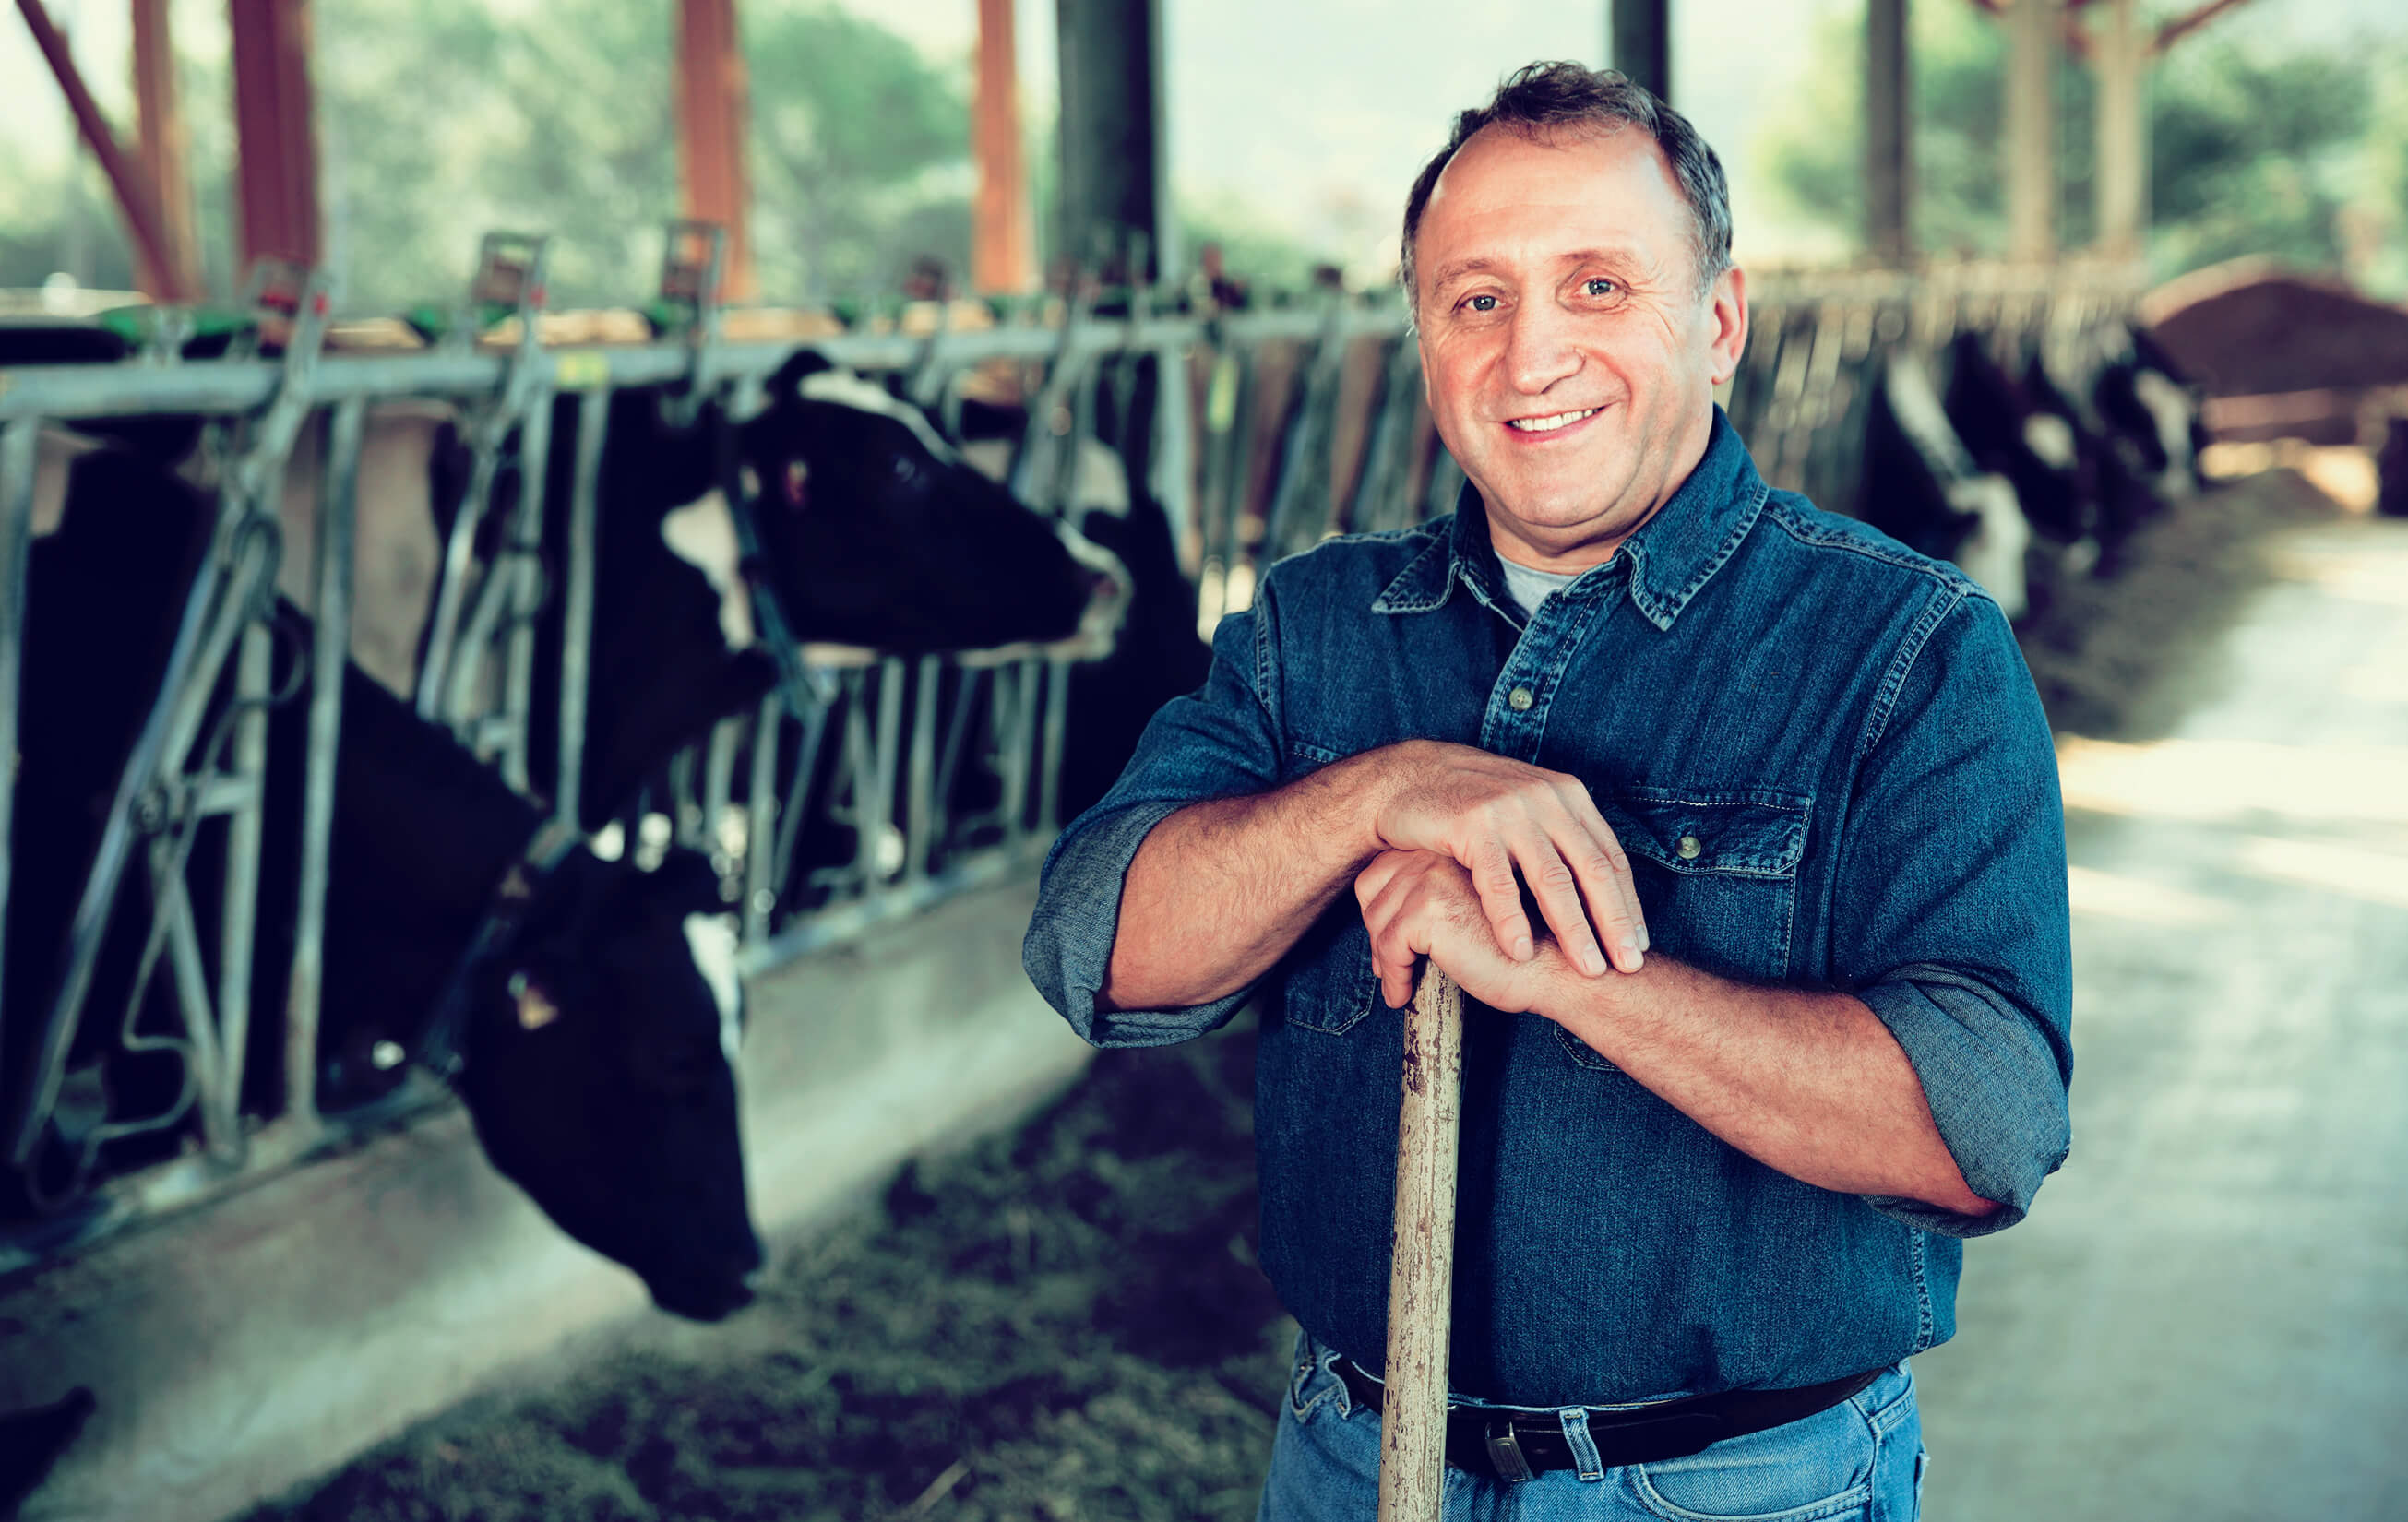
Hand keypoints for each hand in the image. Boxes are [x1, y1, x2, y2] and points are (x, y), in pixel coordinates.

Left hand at [1356, 849, 1570, 1014]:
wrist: (1561, 969)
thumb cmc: (1529, 946)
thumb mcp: (1480, 908)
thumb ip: (1445, 897)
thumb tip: (1391, 918)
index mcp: (1452, 848)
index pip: (1389, 864)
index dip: (1381, 903)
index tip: (1390, 941)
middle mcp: (1438, 854)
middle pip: (1373, 885)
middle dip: (1375, 929)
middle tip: (1387, 966)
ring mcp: (1432, 879)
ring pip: (1377, 917)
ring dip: (1382, 957)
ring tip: (1397, 982)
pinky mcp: (1430, 910)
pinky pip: (1389, 945)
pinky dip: (1392, 976)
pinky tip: (1403, 995)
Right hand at [1368, 741, 1645, 975]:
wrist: (1408, 776)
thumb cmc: (1471, 803)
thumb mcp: (1527, 809)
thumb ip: (1561, 837)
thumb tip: (1599, 883)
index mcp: (1567, 797)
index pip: (1610, 857)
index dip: (1628, 904)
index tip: (1637, 945)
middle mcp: (1546, 799)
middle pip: (1592, 870)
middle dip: (1613, 922)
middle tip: (1627, 965)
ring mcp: (1510, 810)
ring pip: (1552, 879)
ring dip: (1574, 928)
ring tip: (1588, 967)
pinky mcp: (1472, 824)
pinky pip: (1497, 881)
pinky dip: (1511, 920)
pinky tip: (1520, 951)